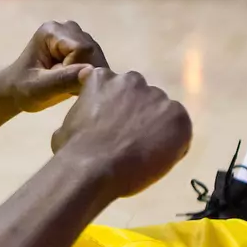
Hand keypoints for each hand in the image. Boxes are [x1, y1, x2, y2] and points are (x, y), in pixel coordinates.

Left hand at [0, 21, 109, 131]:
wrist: (17, 90)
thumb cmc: (22, 89)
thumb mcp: (38, 89)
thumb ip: (63, 80)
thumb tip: (90, 71)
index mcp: (51, 31)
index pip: (81, 49)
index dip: (77, 70)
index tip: (60, 84)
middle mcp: (67, 28)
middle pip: (92, 51)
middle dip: (84, 74)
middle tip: (65, 87)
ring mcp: (77, 36)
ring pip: (98, 58)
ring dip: (88, 76)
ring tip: (67, 86)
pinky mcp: (84, 47)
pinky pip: (99, 63)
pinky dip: (90, 77)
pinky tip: (75, 83)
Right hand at [49, 69, 192, 198]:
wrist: (93, 168)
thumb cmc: (73, 150)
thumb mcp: (68, 124)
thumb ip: (83, 114)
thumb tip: (85, 121)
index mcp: (102, 78)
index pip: (114, 88)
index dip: (114, 108)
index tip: (111, 126)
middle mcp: (132, 80)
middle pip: (141, 96)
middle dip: (137, 115)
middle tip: (128, 140)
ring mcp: (157, 97)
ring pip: (161, 112)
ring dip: (155, 127)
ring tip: (143, 153)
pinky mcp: (178, 116)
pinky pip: (179, 129)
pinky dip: (173, 143)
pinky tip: (156, 158)